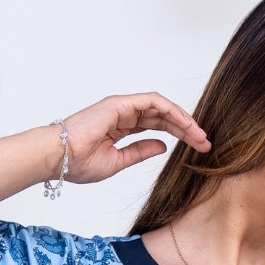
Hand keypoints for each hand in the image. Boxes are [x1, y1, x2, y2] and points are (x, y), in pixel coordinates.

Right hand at [56, 94, 209, 182]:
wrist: (59, 158)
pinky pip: (152, 102)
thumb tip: (163, 146)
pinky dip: (171, 110)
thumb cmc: (78, 163)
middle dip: (187, 129)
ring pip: (161, 108)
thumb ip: (141, 151)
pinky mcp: (120, 104)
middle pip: (163, 117)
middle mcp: (123, 115)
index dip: (179, 135)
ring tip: (199, 135)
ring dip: (183, 120)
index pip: (156, 126)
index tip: (197, 149)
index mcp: (120, 128)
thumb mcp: (118, 161)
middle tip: (205, 143)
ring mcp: (122, 107)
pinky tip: (185, 123)